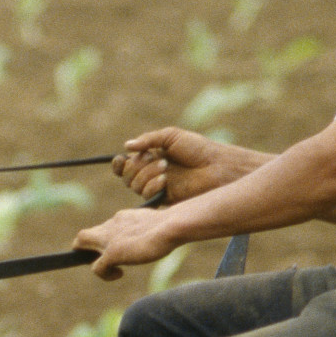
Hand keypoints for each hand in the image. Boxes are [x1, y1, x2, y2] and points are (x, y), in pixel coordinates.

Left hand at [72, 206, 177, 281]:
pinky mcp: (111, 253)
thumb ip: (151, 230)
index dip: (107, 238)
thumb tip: (161, 235)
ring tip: (111, 269)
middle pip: (86, 234)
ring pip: (81, 244)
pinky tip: (118, 275)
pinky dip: (104, 274)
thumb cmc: (173, 225)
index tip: (118, 246)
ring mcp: (109, 239)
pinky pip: (96, 267)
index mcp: (124, 217)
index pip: (108, 226)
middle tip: (100, 261)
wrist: (172, 226)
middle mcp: (112, 224)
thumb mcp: (160, 224)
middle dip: (85, 248)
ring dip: (91, 259)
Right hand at [114, 128, 263, 205]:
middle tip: (154, 158)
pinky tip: (164, 180)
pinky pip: (146, 197)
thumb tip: (126, 146)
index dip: (120, 163)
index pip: (125, 164)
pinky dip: (151, 186)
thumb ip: (148, 140)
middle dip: (136, 166)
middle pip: (126, 176)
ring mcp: (156, 188)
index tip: (123, 158)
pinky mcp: (164, 200)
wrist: (215, 167)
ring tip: (166, 167)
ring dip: (146, 174)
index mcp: (150, 158)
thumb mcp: (171, 136)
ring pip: (134, 185)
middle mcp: (150, 174)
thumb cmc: (197, 149)